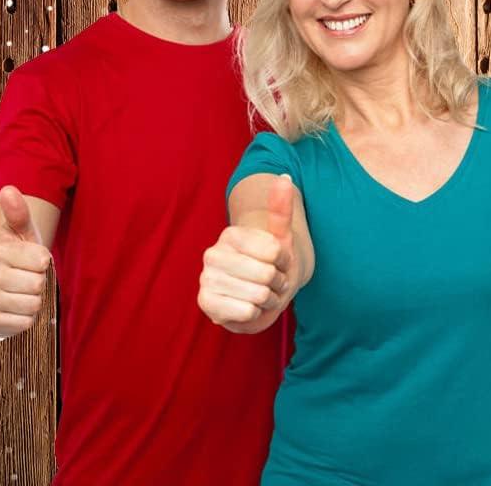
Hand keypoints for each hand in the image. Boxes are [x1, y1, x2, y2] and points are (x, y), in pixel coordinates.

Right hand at [0, 185, 51, 337]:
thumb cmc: (17, 254)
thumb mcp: (22, 232)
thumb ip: (19, 213)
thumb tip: (8, 189)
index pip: (42, 261)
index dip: (43, 261)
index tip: (32, 258)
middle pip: (38, 284)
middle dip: (39, 280)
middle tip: (27, 275)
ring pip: (33, 304)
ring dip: (34, 298)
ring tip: (22, 289)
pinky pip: (25, 322)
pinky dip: (27, 316)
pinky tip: (17, 305)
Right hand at [198, 175, 301, 332]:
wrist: (259, 296)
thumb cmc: (271, 265)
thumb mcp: (280, 237)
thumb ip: (281, 208)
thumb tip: (285, 177)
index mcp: (231, 235)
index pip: (274, 251)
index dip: (283, 261)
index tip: (276, 262)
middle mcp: (213, 254)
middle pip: (267, 274)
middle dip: (276, 282)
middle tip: (269, 282)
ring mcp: (206, 279)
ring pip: (258, 295)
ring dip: (267, 299)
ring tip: (259, 294)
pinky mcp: (205, 304)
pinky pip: (246, 312)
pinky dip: (254, 314)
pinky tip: (246, 307)